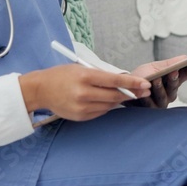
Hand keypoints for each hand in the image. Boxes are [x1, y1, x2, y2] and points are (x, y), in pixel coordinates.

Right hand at [18, 64, 150, 121]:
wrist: (41, 90)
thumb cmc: (62, 75)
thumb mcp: (81, 68)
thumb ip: (101, 75)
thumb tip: (123, 81)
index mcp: (85, 77)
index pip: (115, 80)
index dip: (132, 82)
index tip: (145, 84)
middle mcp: (84, 93)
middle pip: (115, 95)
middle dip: (132, 93)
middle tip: (144, 90)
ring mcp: (82, 107)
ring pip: (109, 105)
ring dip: (119, 100)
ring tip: (127, 94)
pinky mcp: (80, 116)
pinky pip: (100, 112)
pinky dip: (106, 106)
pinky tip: (107, 100)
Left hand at [125, 56, 186, 108]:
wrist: (122, 89)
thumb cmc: (139, 77)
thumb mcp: (153, 67)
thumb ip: (168, 64)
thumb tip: (185, 58)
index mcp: (171, 80)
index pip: (186, 74)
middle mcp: (169, 93)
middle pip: (175, 86)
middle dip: (174, 79)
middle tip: (174, 71)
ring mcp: (160, 103)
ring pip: (164, 96)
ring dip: (159, 87)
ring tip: (155, 79)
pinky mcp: (150, 111)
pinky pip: (150, 104)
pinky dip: (146, 97)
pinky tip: (144, 92)